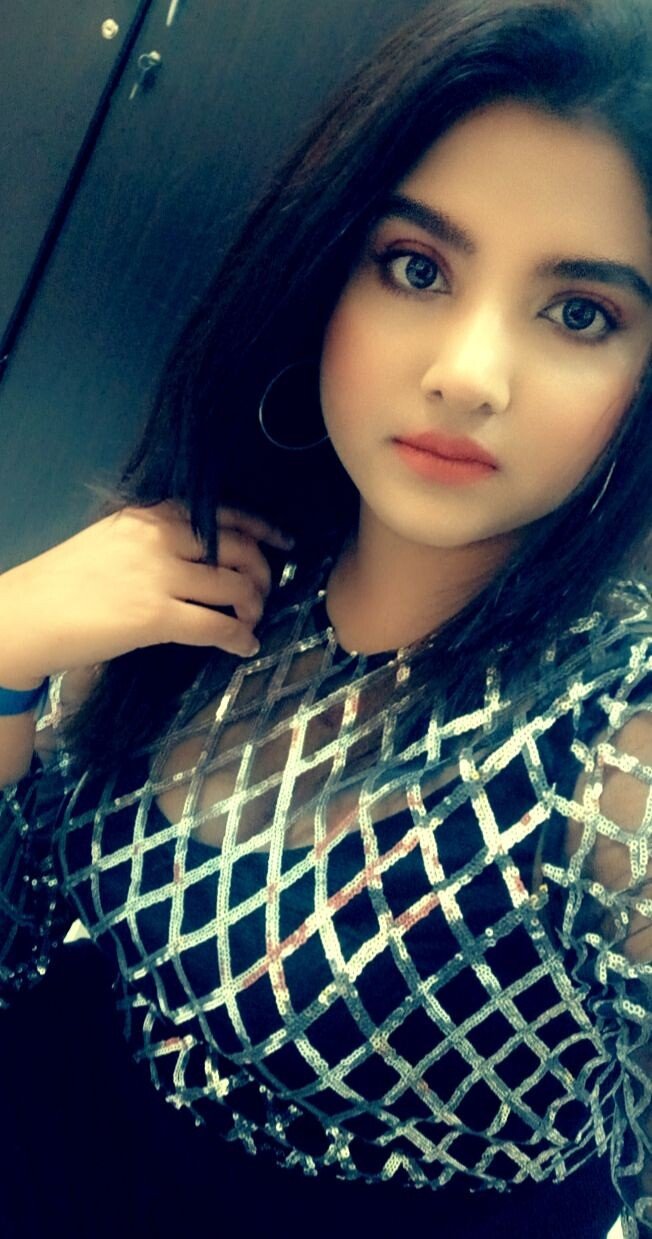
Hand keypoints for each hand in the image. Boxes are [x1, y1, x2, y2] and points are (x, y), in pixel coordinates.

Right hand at [0, 501, 293, 686]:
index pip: (223, 513)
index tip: (283, 542)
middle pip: (240, 549)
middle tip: (264, 595)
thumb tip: (202, 557)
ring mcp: (160, 575)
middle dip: (263, 574)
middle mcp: (160, 537)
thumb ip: (154, 539)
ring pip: (236, 587)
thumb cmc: (65, 583)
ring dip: (254, 608)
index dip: (262, 528)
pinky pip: (218, 626)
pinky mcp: (156, 616)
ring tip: (250, 622)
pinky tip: (244, 647)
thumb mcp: (112, 539)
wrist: (26, 615)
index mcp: (150, 514)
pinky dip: (240, 637)